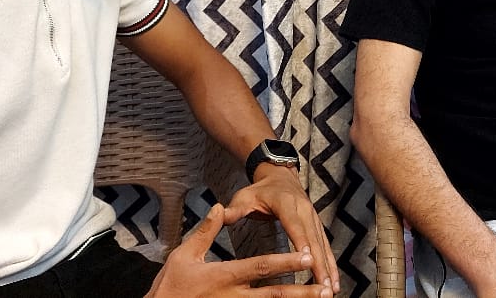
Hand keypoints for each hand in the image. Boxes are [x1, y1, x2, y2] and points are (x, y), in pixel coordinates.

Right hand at [145, 204, 331, 297]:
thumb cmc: (171, 284)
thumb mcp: (184, 254)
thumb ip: (206, 230)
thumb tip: (220, 207)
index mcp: (224, 276)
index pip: (261, 267)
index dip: (285, 262)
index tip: (306, 256)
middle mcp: (233, 297)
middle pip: (274, 295)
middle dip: (301, 291)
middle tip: (324, 288)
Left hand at [225, 164, 338, 292]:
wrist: (280, 176)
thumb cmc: (260, 190)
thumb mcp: (245, 196)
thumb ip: (236, 208)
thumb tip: (222, 214)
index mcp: (286, 203)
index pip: (294, 224)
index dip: (301, 242)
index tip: (307, 260)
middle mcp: (304, 210)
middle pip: (312, 239)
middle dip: (319, 263)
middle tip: (323, 287)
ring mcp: (313, 217)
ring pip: (322, 244)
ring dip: (328, 267)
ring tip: (331, 290)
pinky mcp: (317, 225)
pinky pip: (325, 246)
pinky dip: (330, 264)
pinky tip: (333, 282)